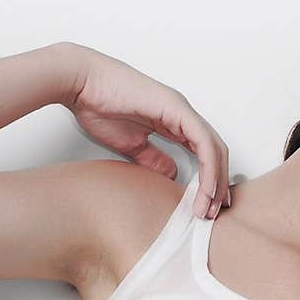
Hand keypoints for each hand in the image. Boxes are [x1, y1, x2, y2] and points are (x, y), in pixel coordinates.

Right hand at [62, 44, 229, 219]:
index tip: (205, 207)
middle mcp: (183, 115)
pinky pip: (204, 142)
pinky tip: (206, 189)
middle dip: (218, 186)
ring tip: (210, 208)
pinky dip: (209, 168)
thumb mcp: (133, 145)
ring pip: (214, 148)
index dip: (210, 181)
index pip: (204, 154)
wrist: (82, 84)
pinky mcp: (177, 109)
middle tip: (212, 214)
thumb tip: (172, 174)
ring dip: (216, 181)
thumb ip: (154, 159)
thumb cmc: (100, 108)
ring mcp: (182, 110)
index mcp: (174, 121)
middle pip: (215, 153)